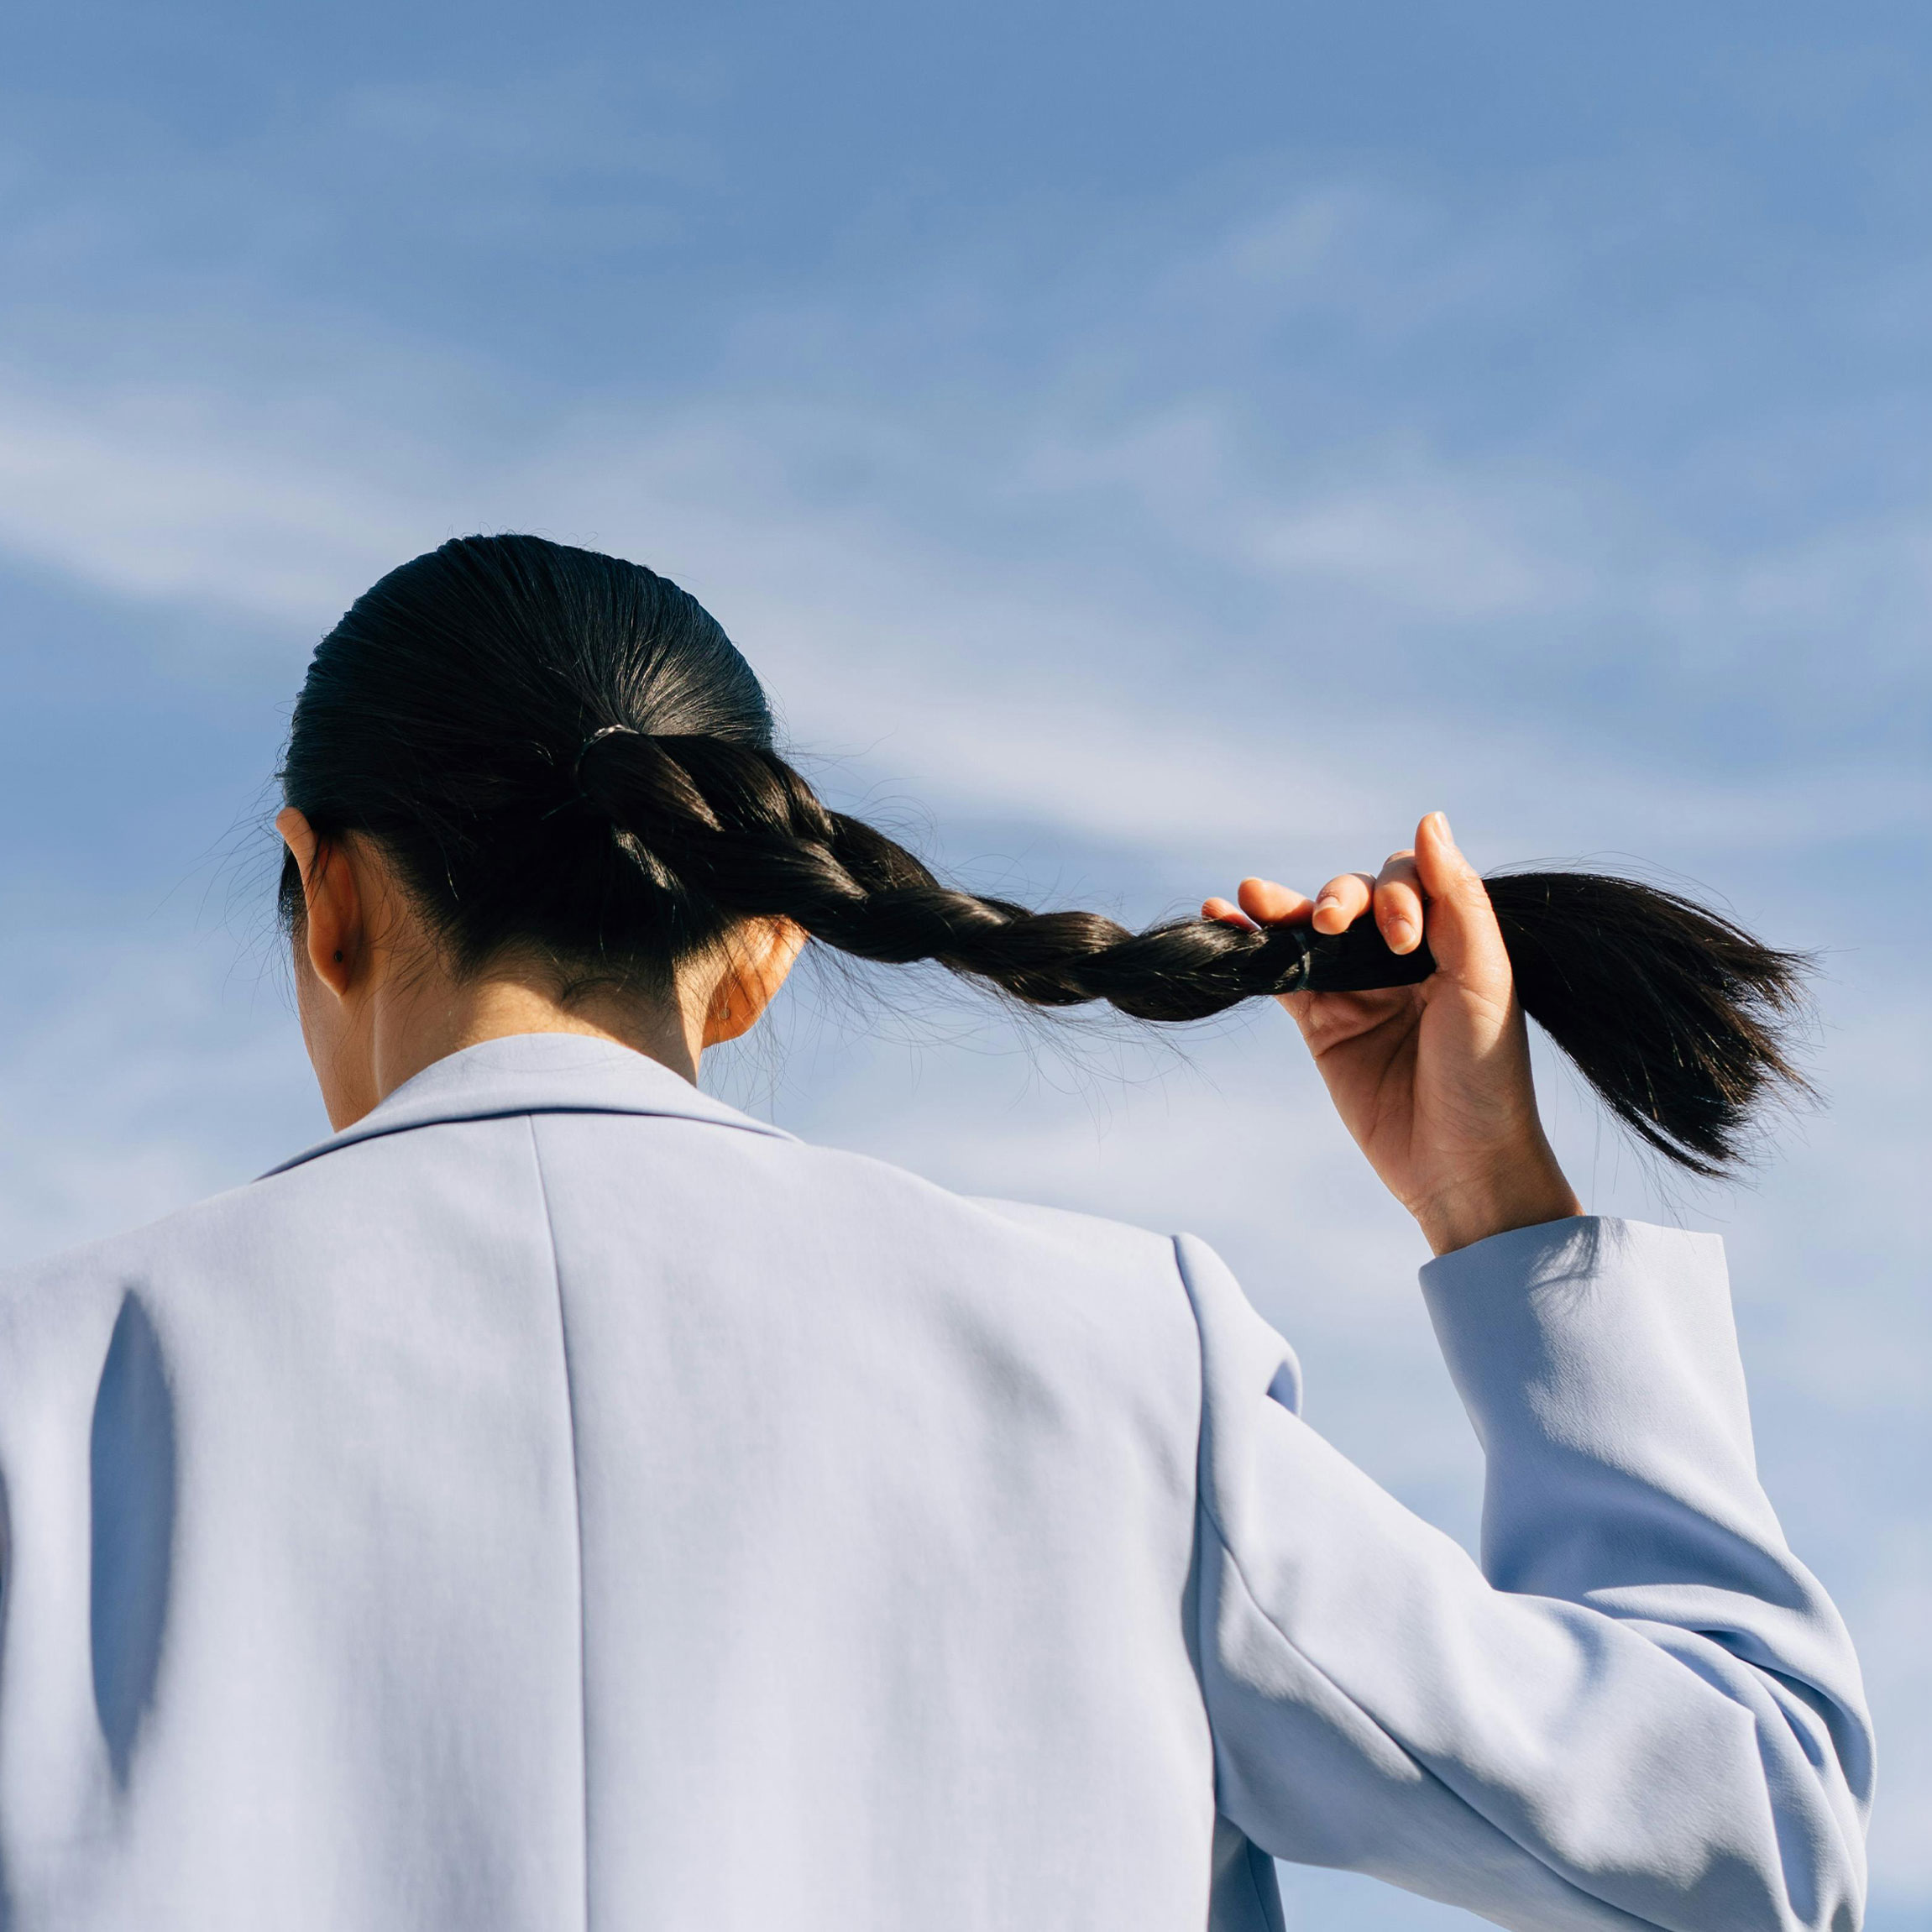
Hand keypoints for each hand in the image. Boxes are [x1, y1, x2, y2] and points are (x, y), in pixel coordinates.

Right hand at [1203, 812, 1580, 1255]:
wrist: (1459, 1166)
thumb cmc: (1487, 1075)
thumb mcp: (1485, 981)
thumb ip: (1457, 901)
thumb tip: (1430, 819)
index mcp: (1452, 940)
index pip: (1409, 880)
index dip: (1396, 894)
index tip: (1404, 942)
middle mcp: (1405, 958)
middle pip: (1355, 896)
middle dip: (1337, 899)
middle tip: (1331, 926)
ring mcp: (1359, 990)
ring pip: (1312, 931)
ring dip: (1281, 910)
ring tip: (1248, 899)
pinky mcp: (1321, 1025)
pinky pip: (1281, 975)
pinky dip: (1253, 948)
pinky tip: (1226, 920)